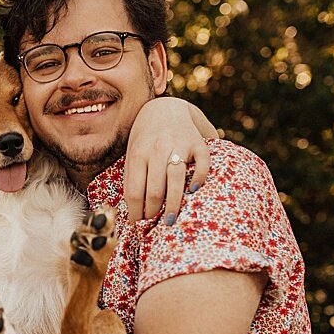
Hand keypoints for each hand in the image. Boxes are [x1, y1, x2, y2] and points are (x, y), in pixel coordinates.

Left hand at [122, 97, 215, 226]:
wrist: (166, 108)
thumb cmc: (146, 138)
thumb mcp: (133, 153)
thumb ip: (132, 177)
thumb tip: (131, 210)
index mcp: (138, 153)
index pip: (135, 191)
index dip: (136, 212)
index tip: (137, 225)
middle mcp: (158, 148)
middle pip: (155, 189)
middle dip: (153, 212)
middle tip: (154, 225)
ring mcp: (179, 145)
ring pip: (175, 179)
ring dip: (173, 204)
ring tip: (170, 220)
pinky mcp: (198, 143)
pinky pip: (202, 164)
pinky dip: (199, 178)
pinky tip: (194, 191)